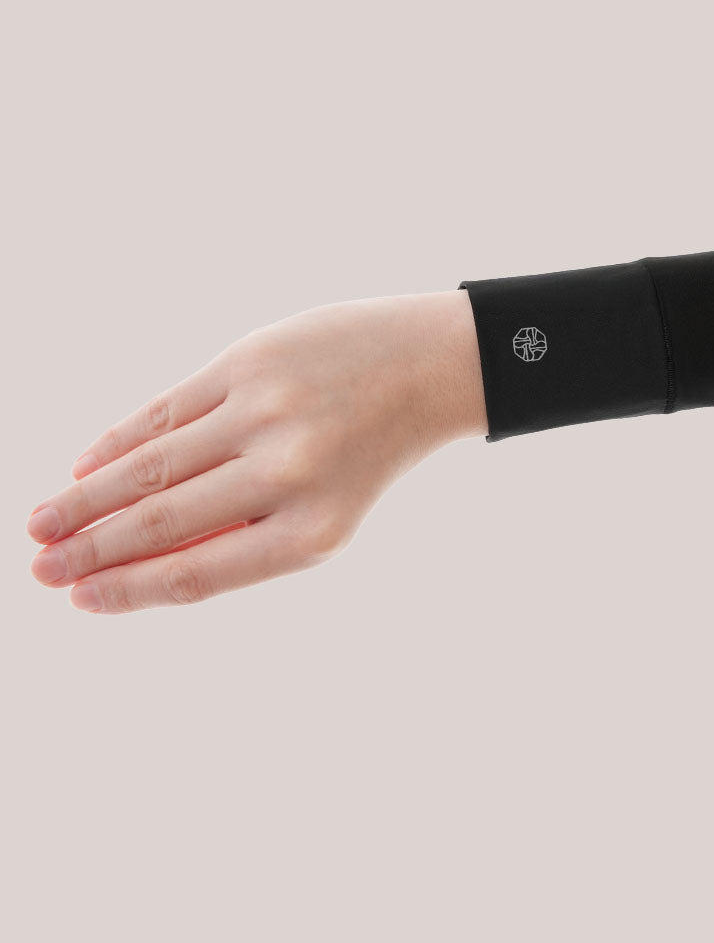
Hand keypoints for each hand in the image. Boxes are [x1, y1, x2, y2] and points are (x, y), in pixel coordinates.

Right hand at [26, 290, 486, 613]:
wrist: (428, 367)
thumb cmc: (368, 452)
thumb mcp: (327, 513)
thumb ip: (247, 535)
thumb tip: (142, 560)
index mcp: (312, 531)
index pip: (196, 573)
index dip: (128, 591)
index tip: (79, 599)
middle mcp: (286, 474)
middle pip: (161, 521)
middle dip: (90, 549)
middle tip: (39, 569)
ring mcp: (264, 412)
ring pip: (149, 464)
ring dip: (85, 498)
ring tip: (43, 524)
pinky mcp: (249, 361)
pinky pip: (166, 409)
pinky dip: (118, 439)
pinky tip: (83, 464)